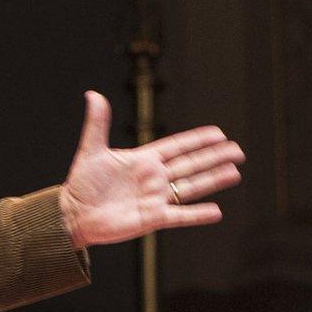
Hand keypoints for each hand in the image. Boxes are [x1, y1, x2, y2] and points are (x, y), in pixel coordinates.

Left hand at [58, 91, 242, 249]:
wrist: (73, 214)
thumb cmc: (81, 184)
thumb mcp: (91, 150)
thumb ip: (97, 124)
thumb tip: (93, 94)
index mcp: (143, 160)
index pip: (177, 147)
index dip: (197, 140)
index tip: (218, 133)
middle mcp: (154, 178)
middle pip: (191, 164)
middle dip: (214, 157)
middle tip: (237, 151)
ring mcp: (155, 198)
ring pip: (190, 187)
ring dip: (213, 180)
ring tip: (234, 173)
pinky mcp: (152, 218)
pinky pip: (179, 215)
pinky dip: (197, 214)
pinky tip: (216, 212)